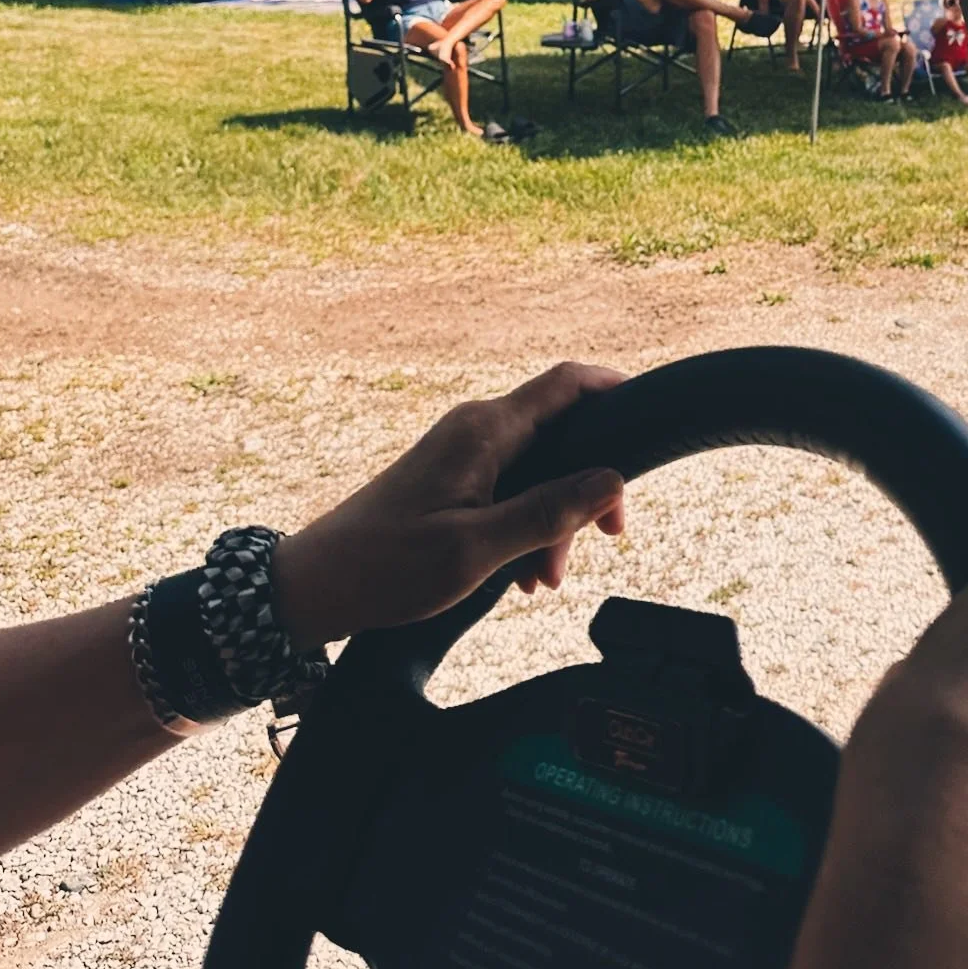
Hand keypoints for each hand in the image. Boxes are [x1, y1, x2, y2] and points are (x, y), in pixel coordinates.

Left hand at [272, 363, 625, 650]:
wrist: (317, 585)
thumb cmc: (388, 566)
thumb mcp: (477, 550)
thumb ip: (548, 513)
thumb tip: (612, 480)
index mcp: (486, 430)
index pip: (568, 383)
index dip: (616, 389)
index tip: (650, 422)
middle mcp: (478, 429)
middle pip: (562, 434)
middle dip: (588, 486)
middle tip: (605, 540)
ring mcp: (464, 453)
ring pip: (540, 468)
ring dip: (556, 518)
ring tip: (545, 579)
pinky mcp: (454, 479)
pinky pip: (513, 487)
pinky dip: (528, 524)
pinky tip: (523, 573)